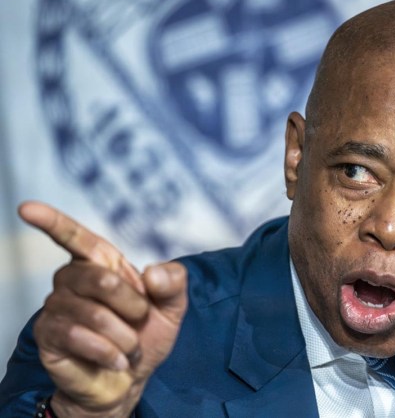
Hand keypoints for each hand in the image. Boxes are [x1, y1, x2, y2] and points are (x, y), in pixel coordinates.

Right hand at [19, 201, 187, 416]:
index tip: (28, 207)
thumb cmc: (147, 335)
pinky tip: (116, 360)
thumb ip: (174, 283)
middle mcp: (72, 279)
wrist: (131, 379)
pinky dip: (108, 352)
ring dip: (124, 337)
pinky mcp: (49, 335)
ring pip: (94, 314)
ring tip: (128, 347)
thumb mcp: (172, 307)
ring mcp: (56, 306)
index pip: (75, 237)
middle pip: (102, 279)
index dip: (53, 221)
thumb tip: (152, 273)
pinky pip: (79, 337)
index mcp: (101, 263)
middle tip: (140, 323)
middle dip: (133, 307)